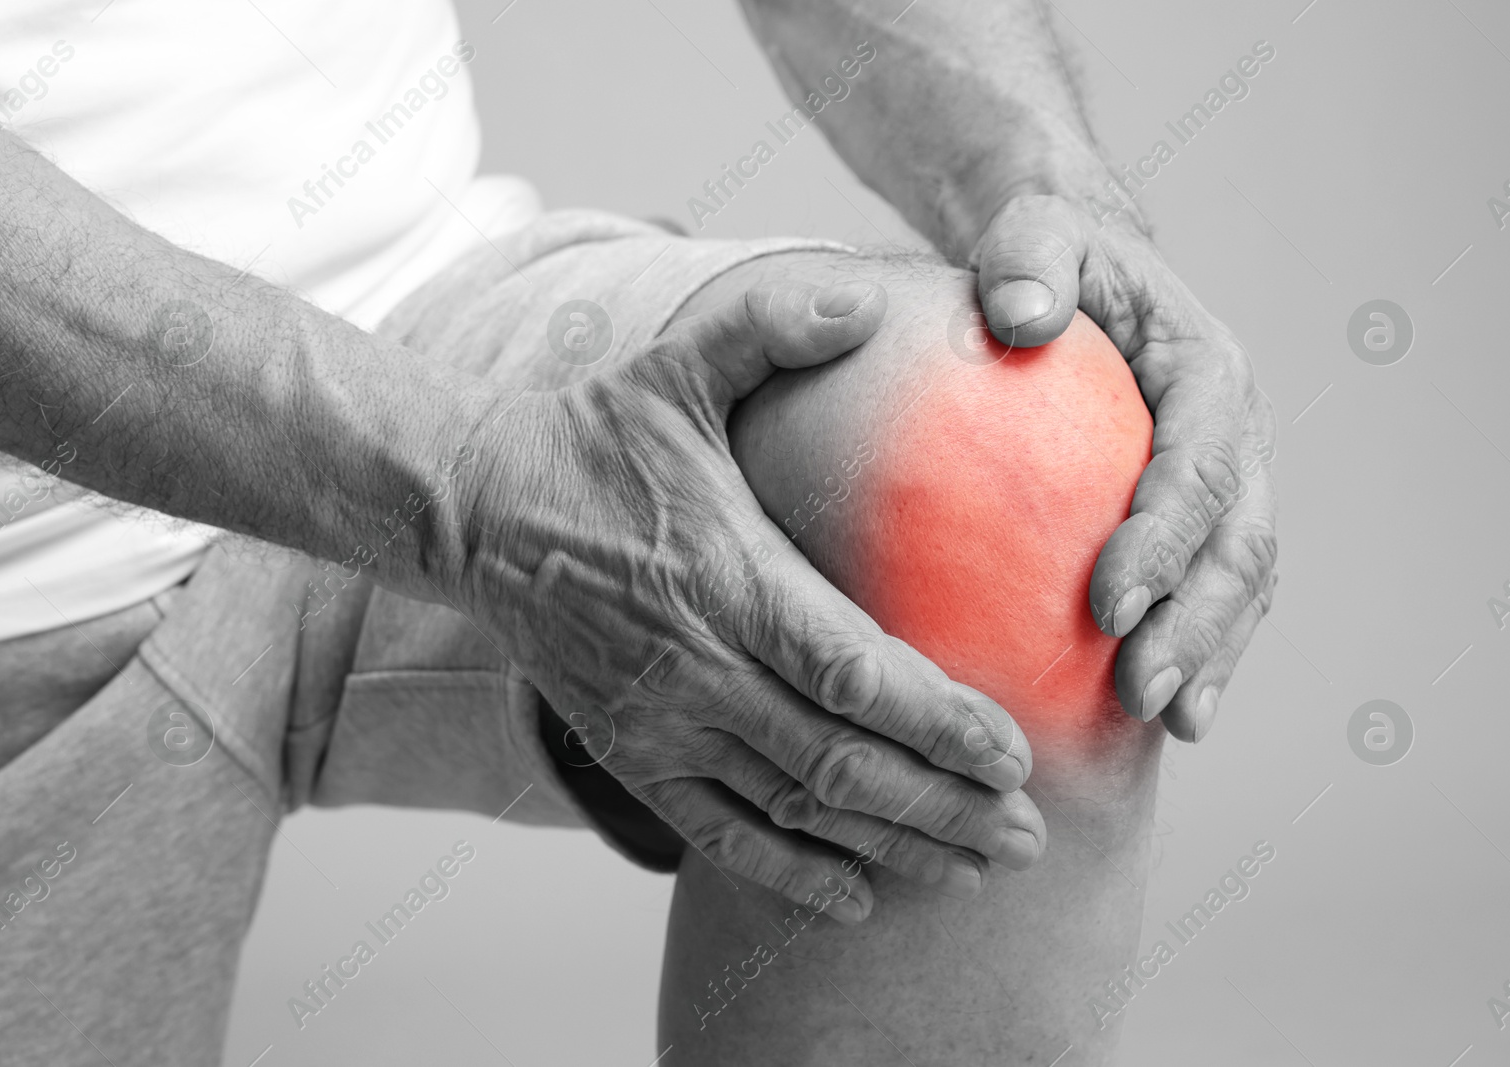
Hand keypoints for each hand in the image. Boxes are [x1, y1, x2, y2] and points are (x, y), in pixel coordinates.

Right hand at [462, 282, 1044, 920]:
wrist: (477, 509)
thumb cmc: (593, 436)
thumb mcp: (676, 361)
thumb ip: (771, 321)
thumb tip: (865, 290)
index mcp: (723, 578)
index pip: (850, 671)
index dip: (937, 723)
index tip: (1016, 754)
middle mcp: (694, 667)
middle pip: (839, 763)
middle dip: (945, 807)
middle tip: (1032, 834)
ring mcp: (659, 722)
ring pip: (793, 809)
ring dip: (892, 846)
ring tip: (978, 867)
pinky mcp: (632, 752)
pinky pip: (720, 833)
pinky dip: (791, 873)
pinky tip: (857, 897)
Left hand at [972, 194, 1278, 743]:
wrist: (1077, 274)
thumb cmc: (1046, 257)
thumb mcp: (1032, 230)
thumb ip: (1029, 258)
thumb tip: (1019, 317)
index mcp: (1206, 371)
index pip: (1198, 463)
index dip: (1164, 537)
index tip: (1105, 603)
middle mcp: (1234, 432)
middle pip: (1237, 540)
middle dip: (1196, 622)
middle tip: (1137, 689)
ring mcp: (1228, 482)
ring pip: (1242, 580)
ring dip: (1210, 652)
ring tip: (1164, 718)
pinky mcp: (1201, 521)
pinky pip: (1220, 594)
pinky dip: (1206, 653)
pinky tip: (1171, 715)